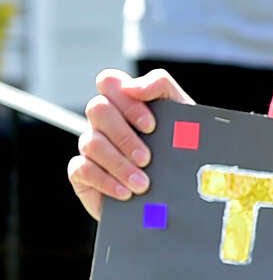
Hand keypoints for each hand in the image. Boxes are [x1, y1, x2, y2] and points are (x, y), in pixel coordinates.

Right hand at [68, 68, 192, 219]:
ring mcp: (91, 145)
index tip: (151, 126)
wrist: (179, 197)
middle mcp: (104, 121)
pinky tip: (126, 193)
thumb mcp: (183, 117)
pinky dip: (106, 181)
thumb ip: (162, 88)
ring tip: (143, 184)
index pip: (110, 82)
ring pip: (91, 142)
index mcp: (126, 103)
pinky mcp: (82, 172)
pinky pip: (82, 168)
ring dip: (119, 164)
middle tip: (147, 159)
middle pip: (98, 109)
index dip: (128, 102)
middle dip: (124, 136)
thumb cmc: (182, 152)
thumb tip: (133, 87)